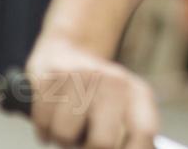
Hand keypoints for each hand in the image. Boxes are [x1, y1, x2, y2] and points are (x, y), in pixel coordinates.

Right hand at [23, 34, 159, 147]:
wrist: (70, 49)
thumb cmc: (98, 90)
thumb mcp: (125, 106)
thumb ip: (130, 132)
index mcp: (137, 93)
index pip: (144, 133)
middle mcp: (114, 82)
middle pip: (102, 142)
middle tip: (84, 145)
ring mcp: (82, 78)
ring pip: (65, 135)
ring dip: (63, 140)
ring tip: (69, 128)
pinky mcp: (51, 77)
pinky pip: (43, 123)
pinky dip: (44, 129)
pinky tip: (52, 117)